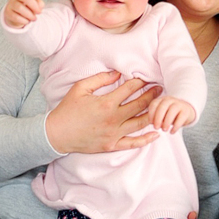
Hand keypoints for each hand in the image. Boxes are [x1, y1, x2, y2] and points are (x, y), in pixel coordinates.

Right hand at [3, 0, 43, 27]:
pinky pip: (16, 17)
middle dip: (34, 6)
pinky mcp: (7, 12)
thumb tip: (38, 7)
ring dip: (30, 15)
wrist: (16, 16)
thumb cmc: (28, 7)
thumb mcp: (36, 4)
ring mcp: (11, 3)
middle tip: (39, 12)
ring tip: (33, 18)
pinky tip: (26, 21)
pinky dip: (24, 21)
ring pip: (20, 8)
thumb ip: (40, 4)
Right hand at [46, 72, 160, 153]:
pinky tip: (156, 133)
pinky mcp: (111, 145)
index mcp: (106, 103)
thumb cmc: (67, 109)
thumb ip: (100, 79)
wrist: (57, 134)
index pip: (130, 89)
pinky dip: (146, 139)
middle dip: (152, 95)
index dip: (141, 81)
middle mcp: (113, 119)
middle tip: (160, 88)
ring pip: (140, 123)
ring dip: (153, 113)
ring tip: (161, 105)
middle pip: (140, 105)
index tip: (147, 76)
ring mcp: (114, 134)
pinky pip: (133, 143)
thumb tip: (118, 73)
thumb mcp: (80, 88)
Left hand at [147, 95, 195, 133]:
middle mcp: (170, 100)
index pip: (154, 103)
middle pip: (163, 106)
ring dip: (167, 121)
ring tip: (164, 130)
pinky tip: (172, 132)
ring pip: (172, 110)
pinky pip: (181, 117)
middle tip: (156, 127)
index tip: (151, 123)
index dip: (151, 113)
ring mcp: (179, 104)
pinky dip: (176, 126)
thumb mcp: (162, 114)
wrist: (186, 112)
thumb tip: (153, 124)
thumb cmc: (170, 114)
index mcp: (161, 100)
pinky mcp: (186, 111)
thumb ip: (156, 117)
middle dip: (158, 117)